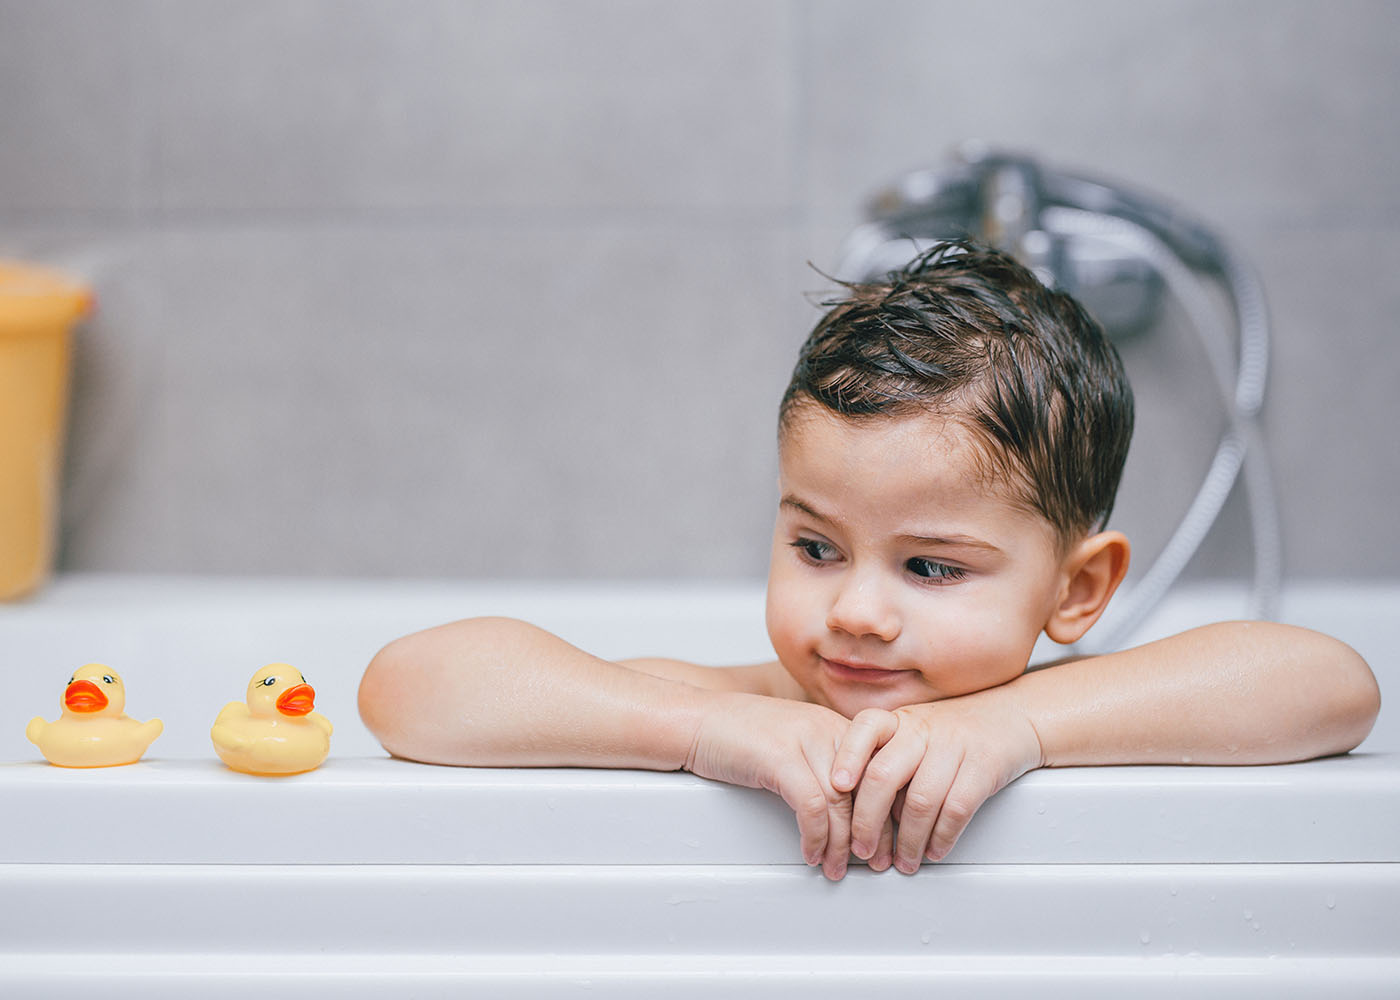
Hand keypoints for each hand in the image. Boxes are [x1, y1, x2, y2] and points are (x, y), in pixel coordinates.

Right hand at [684, 692, 884, 879]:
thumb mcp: (793, 742)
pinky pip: (812, 807)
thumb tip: (849, 807)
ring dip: (843, 845)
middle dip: (876, 832)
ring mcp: (803, 740)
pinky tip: (811, 852)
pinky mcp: (779, 756)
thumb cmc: (737, 735)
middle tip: (877, 861)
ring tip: (839, 867)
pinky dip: (816, 837)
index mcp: (834, 725)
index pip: (881, 769)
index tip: (891, 837)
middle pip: (868, 787)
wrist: (694, 719)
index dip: (890, 808)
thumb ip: (824, 763)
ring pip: (842, 802)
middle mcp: (826, 728)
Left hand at [831, 691, 1043, 872]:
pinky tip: (934, 851)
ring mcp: (954, 745)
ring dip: (907, 841)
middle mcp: (922, 729)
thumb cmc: (953, 734)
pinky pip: (956, 809)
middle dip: (868, 821)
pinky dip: (941, 837)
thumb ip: (886, 760)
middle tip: (862, 850)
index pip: (865, 727)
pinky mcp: (983, 766)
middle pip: (883, 775)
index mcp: (900, 720)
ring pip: (919, 801)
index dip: (847, 756)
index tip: (836, 786)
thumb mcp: (915, 733)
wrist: (1010, 718)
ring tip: (902, 861)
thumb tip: (855, 811)